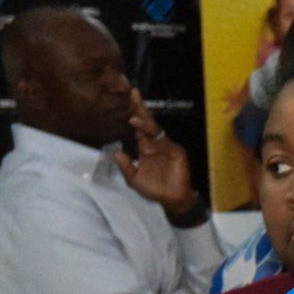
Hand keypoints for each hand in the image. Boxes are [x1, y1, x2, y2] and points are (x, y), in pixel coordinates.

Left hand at [113, 89, 199, 216]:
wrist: (172, 200)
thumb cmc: (154, 189)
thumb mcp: (134, 179)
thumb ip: (125, 167)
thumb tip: (117, 153)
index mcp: (145, 147)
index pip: (138, 126)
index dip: (132, 113)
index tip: (125, 98)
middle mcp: (155, 143)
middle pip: (147, 122)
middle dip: (139, 107)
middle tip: (132, 92)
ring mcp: (167, 146)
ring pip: (155, 130)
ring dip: (144, 123)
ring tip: (133, 117)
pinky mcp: (176, 153)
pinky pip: (165, 143)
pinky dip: (155, 139)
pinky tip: (145, 137)